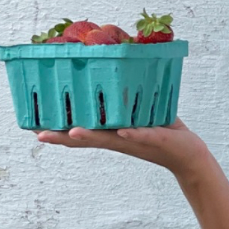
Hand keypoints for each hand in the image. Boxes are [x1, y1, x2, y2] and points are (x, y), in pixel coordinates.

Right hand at [34, 117, 210, 179]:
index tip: (38, 129)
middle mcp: (121, 141)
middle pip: (88, 140)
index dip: (61, 132)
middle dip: (64, 137)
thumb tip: (118, 74)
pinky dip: (134, 134)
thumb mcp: (142, 115)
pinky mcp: (157, 140)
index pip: (84, 133)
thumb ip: (128, 100)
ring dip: (92, 136)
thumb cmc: (164, 133)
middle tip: (40, 135)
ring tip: (72, 132)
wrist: (190, 154)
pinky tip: (123, 132)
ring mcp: (137, 142)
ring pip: (111, 140)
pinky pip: (143, 135)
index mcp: (115, 135)